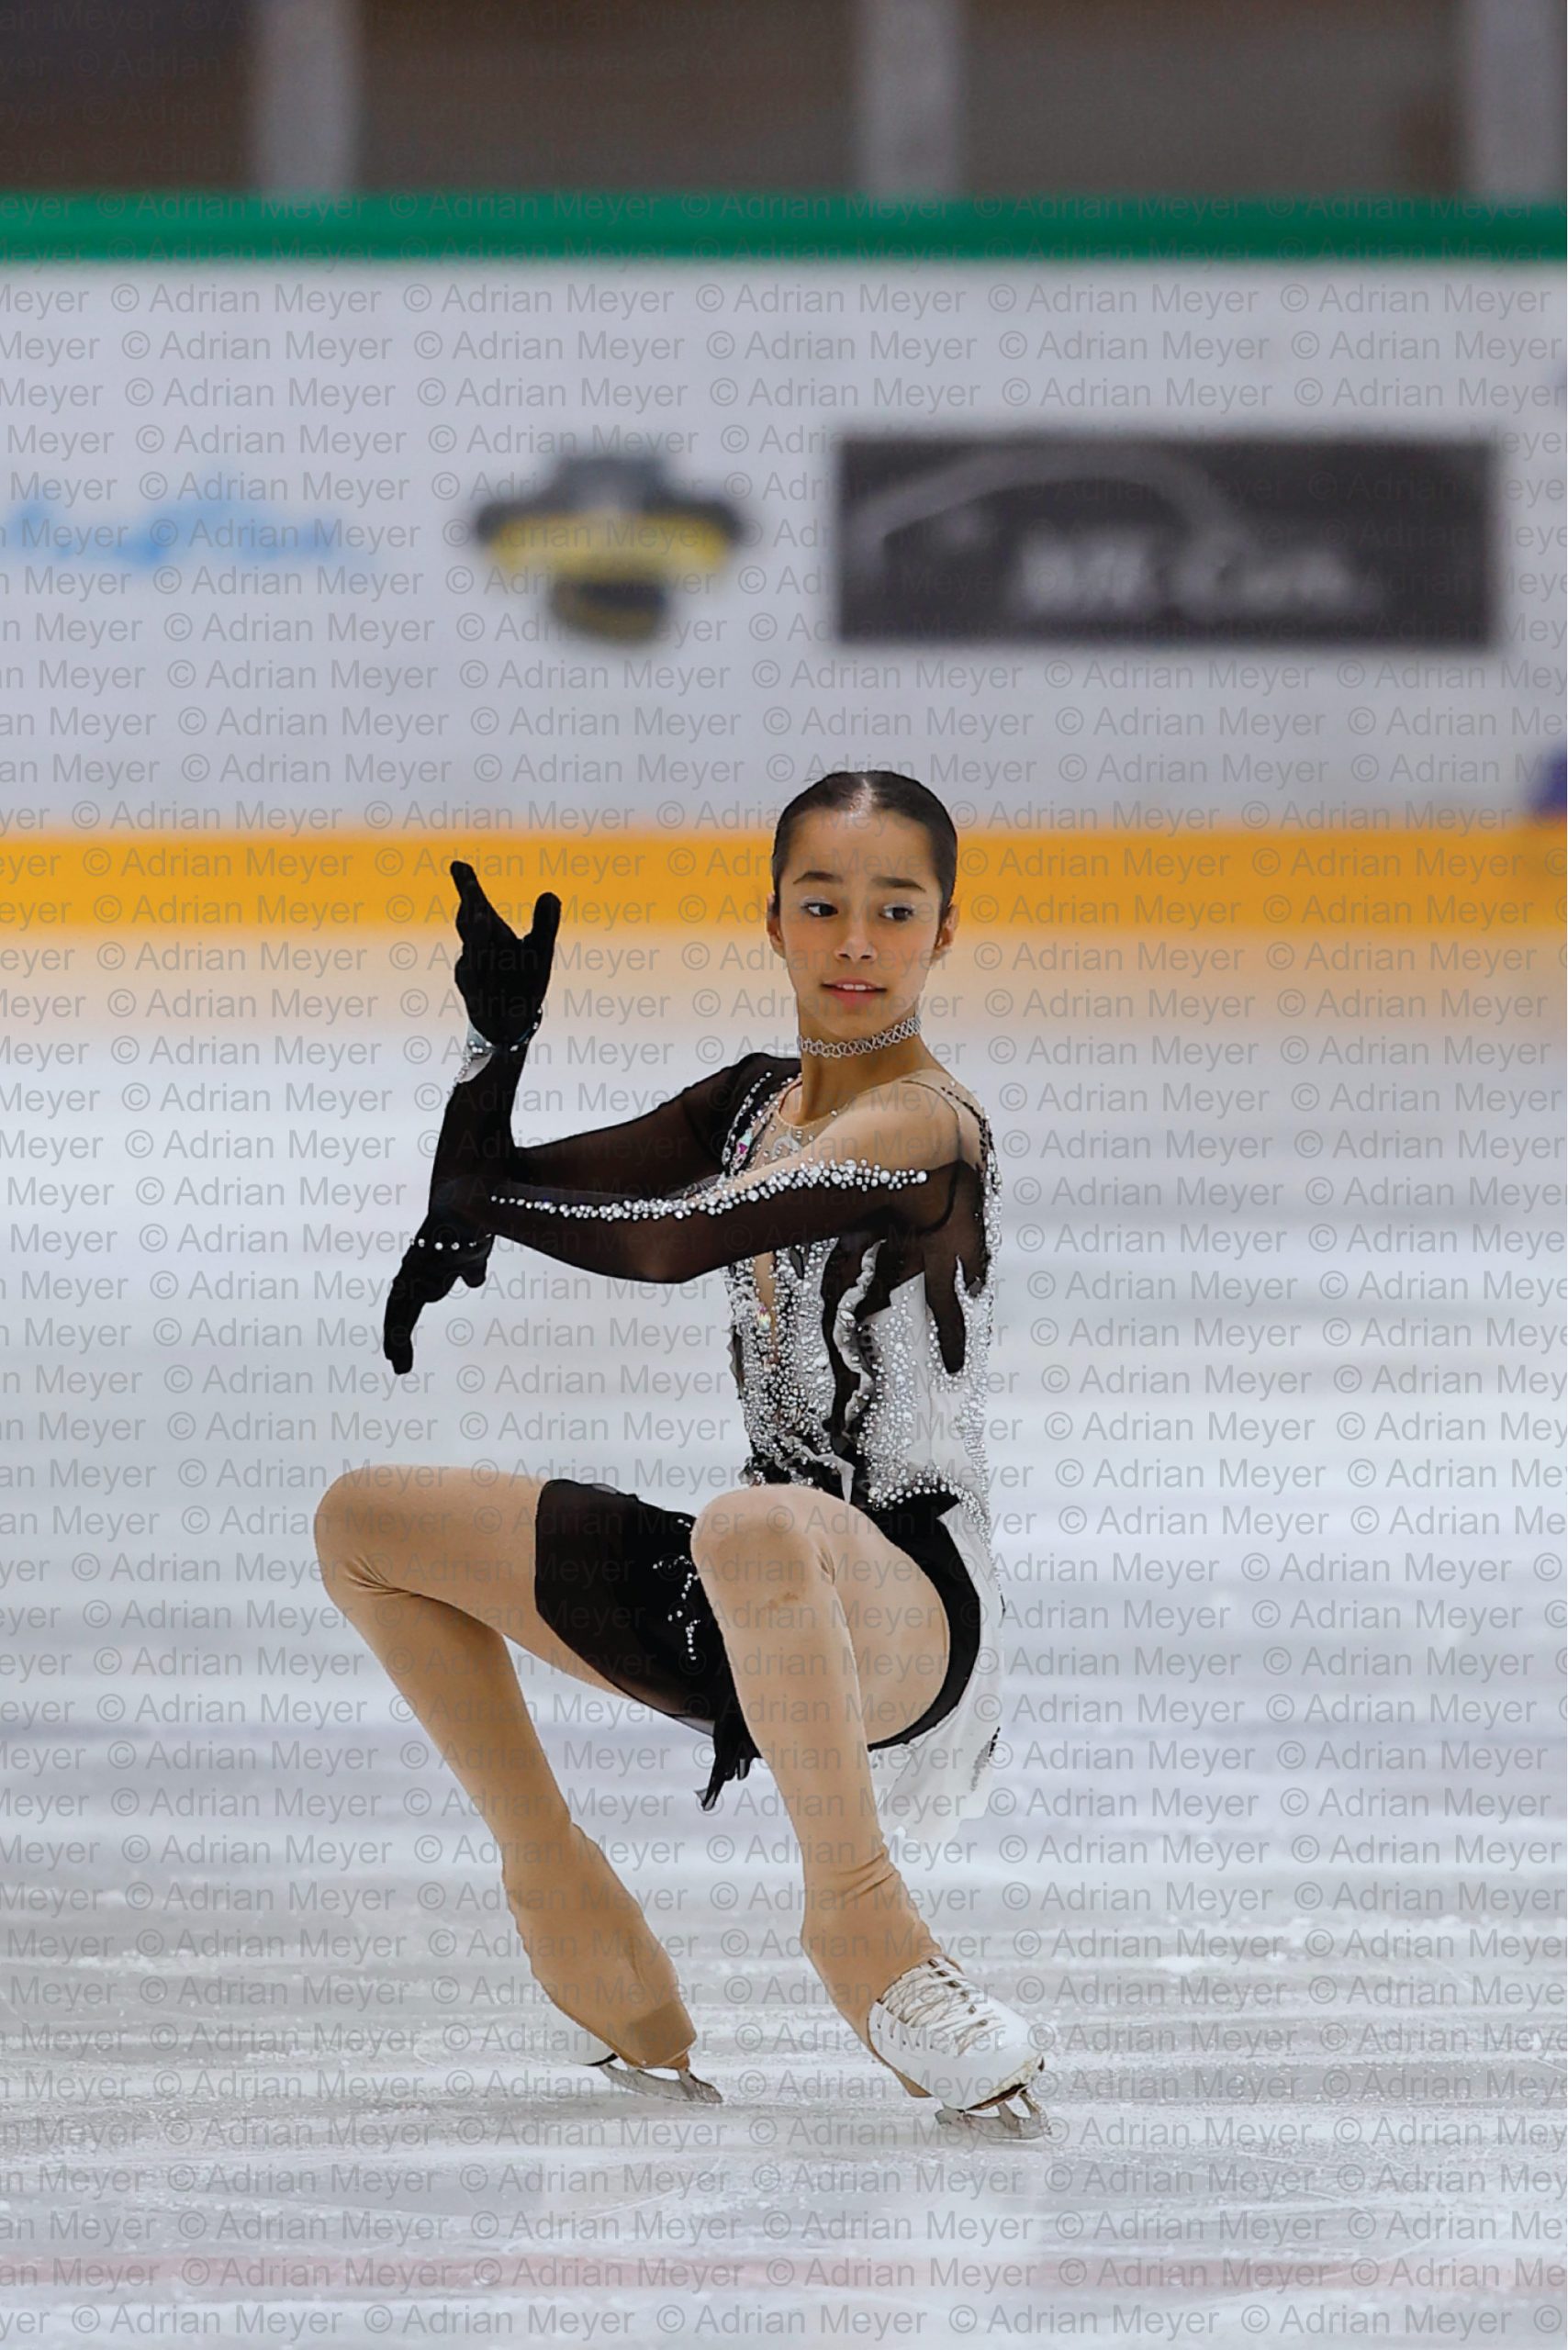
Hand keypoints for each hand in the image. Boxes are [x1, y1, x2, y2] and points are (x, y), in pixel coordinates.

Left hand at [382, 1210, 491, 1375]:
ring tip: (398, 1365)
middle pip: (399, 1309)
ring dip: (396, 1341)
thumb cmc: (471, 1227)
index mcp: (424, 1269)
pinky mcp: (414, 1281)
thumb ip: (470, 1270)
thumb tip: (473, 1282)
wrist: (469, 1209)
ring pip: (397, 1314)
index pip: (409, 1300)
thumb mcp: (474, 1256)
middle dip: (397, 1337)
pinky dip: (398, 1335)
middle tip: (399, 1365)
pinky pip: (402, 1313)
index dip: (403, 1321)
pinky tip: (397, 1351)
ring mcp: (411, 1276)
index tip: (404, 1347)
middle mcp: (413, 1272)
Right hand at [452, 862, 560, 1050]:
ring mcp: (475, 977)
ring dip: (475, 935)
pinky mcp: (478, 1002)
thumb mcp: (539, 952)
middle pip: (469, 924)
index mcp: (491, 935)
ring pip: (472, 954)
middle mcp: (477, 952)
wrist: (512, 1024)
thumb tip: (550, 894)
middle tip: (471, 885)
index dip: (467, 885)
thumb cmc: (522, 980)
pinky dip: (477, 976)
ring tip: (481, 915)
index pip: (476, 906)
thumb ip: (545, 925)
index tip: (458, 864)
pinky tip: (476, 965)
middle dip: (470, 904)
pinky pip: (476, 987)